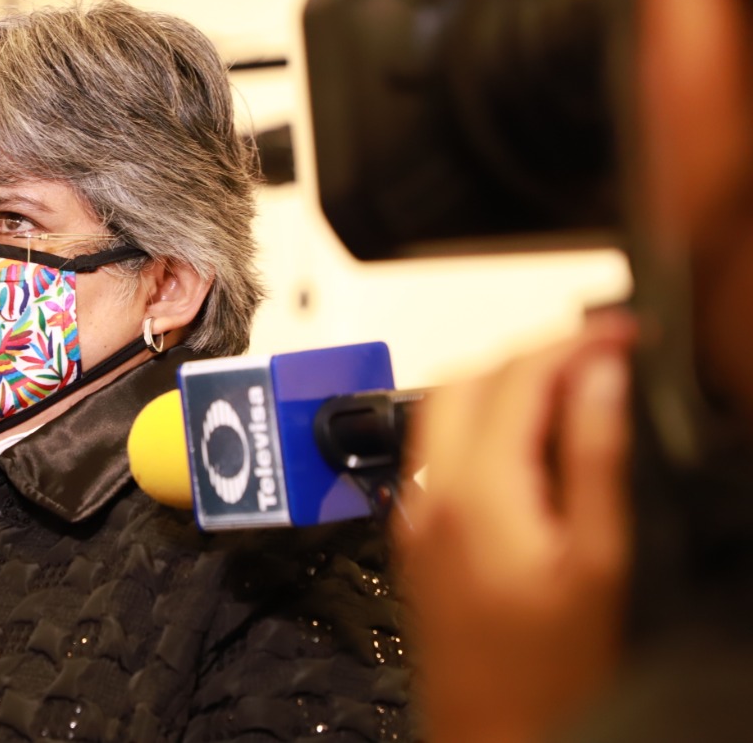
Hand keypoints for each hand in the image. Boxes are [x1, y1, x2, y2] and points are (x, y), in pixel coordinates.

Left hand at [396, 311, 635, 742]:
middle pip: (468, 378)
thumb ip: (592, 456)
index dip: (574, 342)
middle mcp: (429, 490)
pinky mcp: (416, 531)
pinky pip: (438, 447)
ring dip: (504, 382)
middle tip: (597, 355)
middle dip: (533, 353)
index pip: (517, 376)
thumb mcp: (596, 559)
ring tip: (572, 389)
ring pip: (445, 407)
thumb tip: (599, 378)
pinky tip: (527, 440)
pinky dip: (481, 420)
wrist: (490, 729)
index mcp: (474, 489)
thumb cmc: (545, 670)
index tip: (621, 334)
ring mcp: (416, 510)